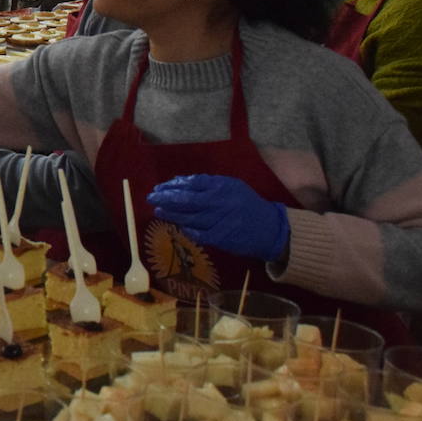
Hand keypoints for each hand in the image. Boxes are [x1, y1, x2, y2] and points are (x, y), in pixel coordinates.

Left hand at [147, 174, 289, 262]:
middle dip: (166, 198)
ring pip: (189, 217)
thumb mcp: (230, 186)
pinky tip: (178, 226)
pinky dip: (186, 230)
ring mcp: (220, 221)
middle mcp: (220, 202)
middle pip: (186, 200)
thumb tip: (178, 182)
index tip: (160, 188)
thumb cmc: (246, 204)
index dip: (173, 185)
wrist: (269, 228)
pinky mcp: (221, 238)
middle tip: (151, 198)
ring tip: (158, 211)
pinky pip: (198, 234)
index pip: (192, 183)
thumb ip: (207, 184)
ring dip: (171, 215)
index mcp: (222, 186)